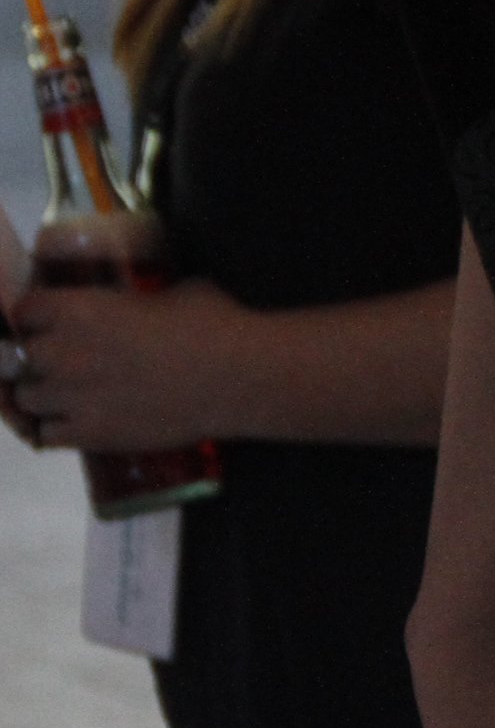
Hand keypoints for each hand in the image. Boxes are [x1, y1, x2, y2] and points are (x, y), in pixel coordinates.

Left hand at [4, 277, 243, 453]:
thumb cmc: (214, 324)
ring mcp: (71, 397)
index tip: (54, 321)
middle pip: (19, 356)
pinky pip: (46, 435)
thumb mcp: (174, 292)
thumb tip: (140, 304)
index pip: (26, 310)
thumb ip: (138, 300)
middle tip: (71, 359)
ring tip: (75, 393)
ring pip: (26, 397)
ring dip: (46, 393)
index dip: (39, 316)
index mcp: (80, 309)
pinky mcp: (87, 434)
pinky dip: (58, 428)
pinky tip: (83, 420)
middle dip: (41, 356)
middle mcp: (63, 352)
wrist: (239, 377)